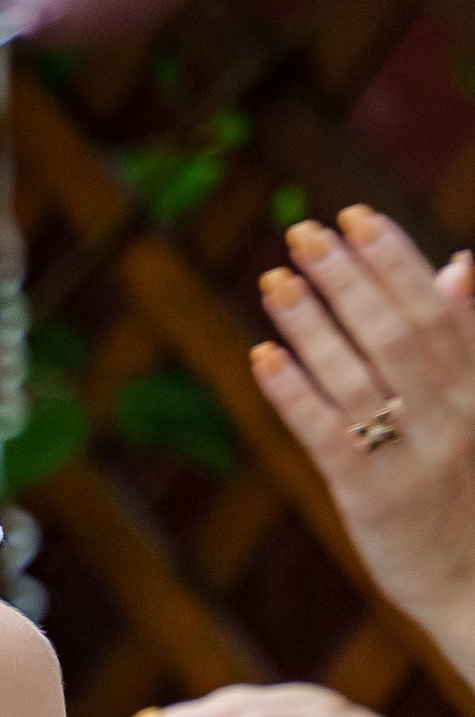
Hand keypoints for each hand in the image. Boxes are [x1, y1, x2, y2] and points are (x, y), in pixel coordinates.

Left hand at [253, 211, 474, 652]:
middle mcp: (452, 418)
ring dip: (311, 322)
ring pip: (355, 377)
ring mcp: (412, 459)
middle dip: (347, 277)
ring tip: (274, 277)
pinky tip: (262, 354)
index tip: (357, 216)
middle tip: (303, 232)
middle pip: (395, 332)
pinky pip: (326, 436)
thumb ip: (471, 337)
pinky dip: (293, 392)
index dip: (396, 260)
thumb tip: (459, 264)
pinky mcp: (371, 500)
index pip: (438, 311)